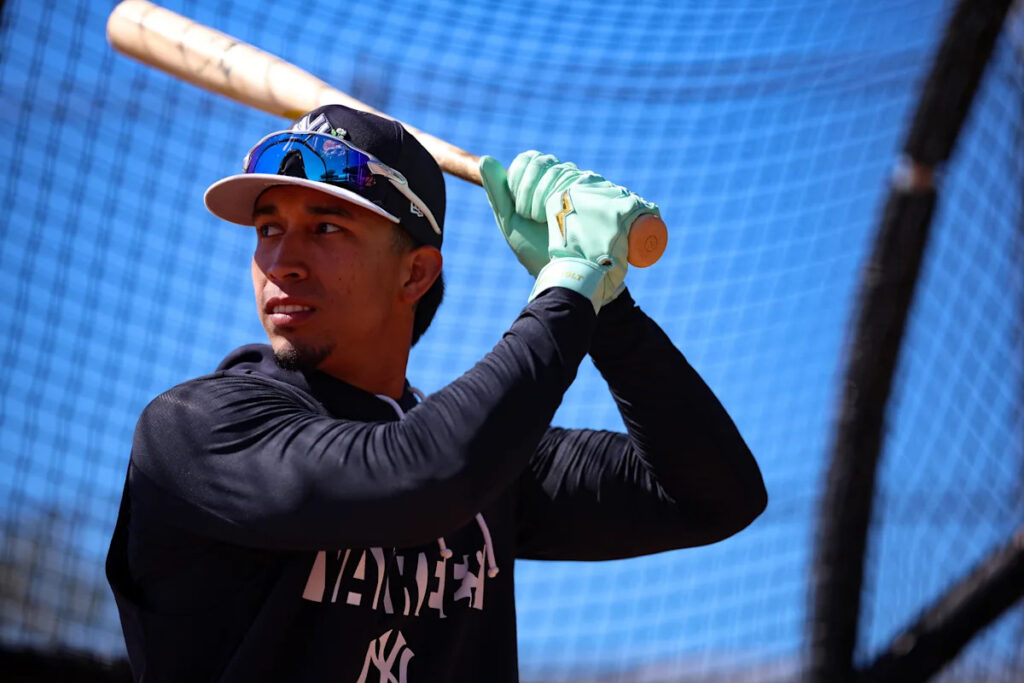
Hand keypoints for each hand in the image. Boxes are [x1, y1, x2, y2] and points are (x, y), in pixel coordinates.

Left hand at [480, 151, 658, 311]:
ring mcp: (577, 186)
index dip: (519, 176)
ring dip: (541, 195)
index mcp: (539, 184)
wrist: (564, 272)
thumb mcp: (510, 222)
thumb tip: (486, 158)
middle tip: (529, 216)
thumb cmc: (536, 250)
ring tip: (543, 221)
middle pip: (540, 161)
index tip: (518, 206)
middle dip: (528, 187)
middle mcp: (559, 180)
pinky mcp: (592, 193)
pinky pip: (574, 178)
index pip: (528, 160)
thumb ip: (498, 192)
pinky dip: (557, 195)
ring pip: (556, 168)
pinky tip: (555, 216)